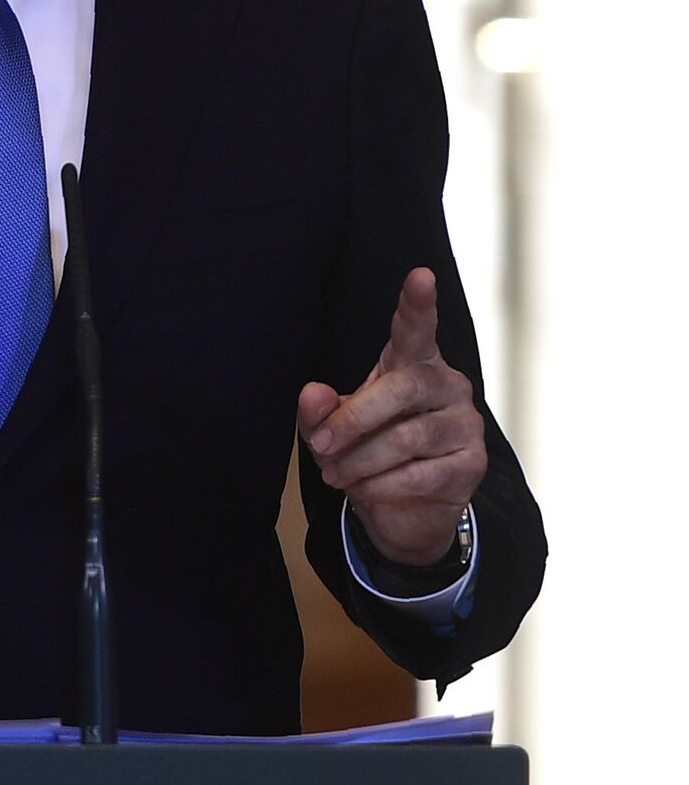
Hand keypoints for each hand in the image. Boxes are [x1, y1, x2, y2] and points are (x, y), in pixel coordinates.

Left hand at [297, 267, 484, 564]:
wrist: (403, 509)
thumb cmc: (368, 450)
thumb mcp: (332, 429)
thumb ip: (319, 411)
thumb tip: (311, 394)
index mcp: (411, 363)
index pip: (416, 329)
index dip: (417, 304)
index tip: (420, 275)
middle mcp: (446, 384)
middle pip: (403, 388)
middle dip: (354, 419)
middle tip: (321, 445)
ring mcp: (466, 423)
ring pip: (408, 437)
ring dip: (361, 461)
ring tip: (335, 474)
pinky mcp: (473, 462)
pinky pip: (421, 473)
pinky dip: (383, 486)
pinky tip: (366, 490)